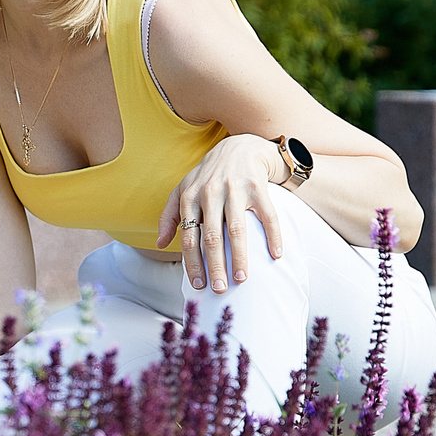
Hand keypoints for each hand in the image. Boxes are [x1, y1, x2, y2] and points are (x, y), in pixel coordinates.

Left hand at [157, 134, 288, 292]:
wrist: (239, 147)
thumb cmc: (208, 175)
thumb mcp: (183, 189)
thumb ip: (168, 216)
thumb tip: (159, 243)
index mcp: (190, 197)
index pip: (188, 236)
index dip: (192, 262)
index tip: (198, 284)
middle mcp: (211, 193)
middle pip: (211, 237)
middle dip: (214, 266)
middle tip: (219, 289)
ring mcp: (236, 190)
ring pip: (237, 229)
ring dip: (239, 257)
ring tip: (241, 278)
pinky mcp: (258, 188)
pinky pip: (267, 216)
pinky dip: (273, 236)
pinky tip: (275, 255)